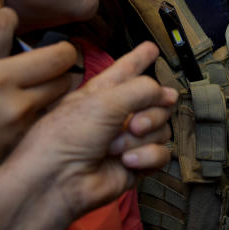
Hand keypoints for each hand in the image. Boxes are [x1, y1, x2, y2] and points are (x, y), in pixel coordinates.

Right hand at [0, 44, 74, 215]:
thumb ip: (5, 73)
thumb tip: (36, 68)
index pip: (57, 59)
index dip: (66, 54)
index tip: (65, 53)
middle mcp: (16, 104)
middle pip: (65, 83)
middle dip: (62, 78)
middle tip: (52, 77)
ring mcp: (21, 133)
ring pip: (56, 109)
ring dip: (51, 104)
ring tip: (29, 104)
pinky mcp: (20, 154)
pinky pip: (41, 132)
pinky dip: (38, 127)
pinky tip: (17, 127)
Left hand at [8, 41, 175, 215]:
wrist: (59, 181)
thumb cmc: (67, 136)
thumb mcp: (105, 101)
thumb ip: (142, 89)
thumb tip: (169, 94)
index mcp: (103, 93)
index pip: (127, 70)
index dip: (140, 59)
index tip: (152, 48)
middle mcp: (117, 115)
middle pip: (156, 102)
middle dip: (149, 112)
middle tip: (132, 123)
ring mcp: (128, 140)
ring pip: (162, 129)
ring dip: (141, 137)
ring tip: (115, 147)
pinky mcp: (137, 164)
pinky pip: (161, 154)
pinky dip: (146, 157)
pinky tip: (126, 162)